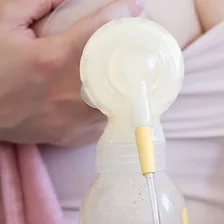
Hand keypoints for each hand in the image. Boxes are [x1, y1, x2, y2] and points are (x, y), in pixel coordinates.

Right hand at [0, 0, 141, 145]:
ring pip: (119, 101)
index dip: (120, 14)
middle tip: (135, 41)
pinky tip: (114, 94)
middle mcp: (69, 92)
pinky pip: (106, 121)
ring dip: (127, 84)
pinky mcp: (73, 136)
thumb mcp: (3, 25)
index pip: (98, 32)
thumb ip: (35, 4)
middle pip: (119, 70)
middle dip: (131, 53)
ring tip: (130, 69)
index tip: (134, 7)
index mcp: (53, 59)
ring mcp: (74, 118)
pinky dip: (114, 107)